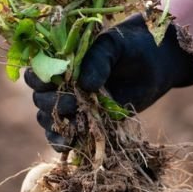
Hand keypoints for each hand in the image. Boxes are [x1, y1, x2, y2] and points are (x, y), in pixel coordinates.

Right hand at [26, 14, 192, 147]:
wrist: (156, 62)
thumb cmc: (132, 46)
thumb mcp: (114, 46)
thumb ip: (97, 60)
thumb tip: (85, 85)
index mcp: (60, 62)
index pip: (36, 73)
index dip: (39, 80)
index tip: (54, 82)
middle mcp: (60, 84)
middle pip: (39, 99)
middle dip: (52, 103)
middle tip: (72, 103)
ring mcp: (70, 105)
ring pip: (47, 118)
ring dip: (56, 124)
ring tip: (73, 125)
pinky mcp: (83, 121)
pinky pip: (63, 135)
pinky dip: (61, 142)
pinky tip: (69, 145)